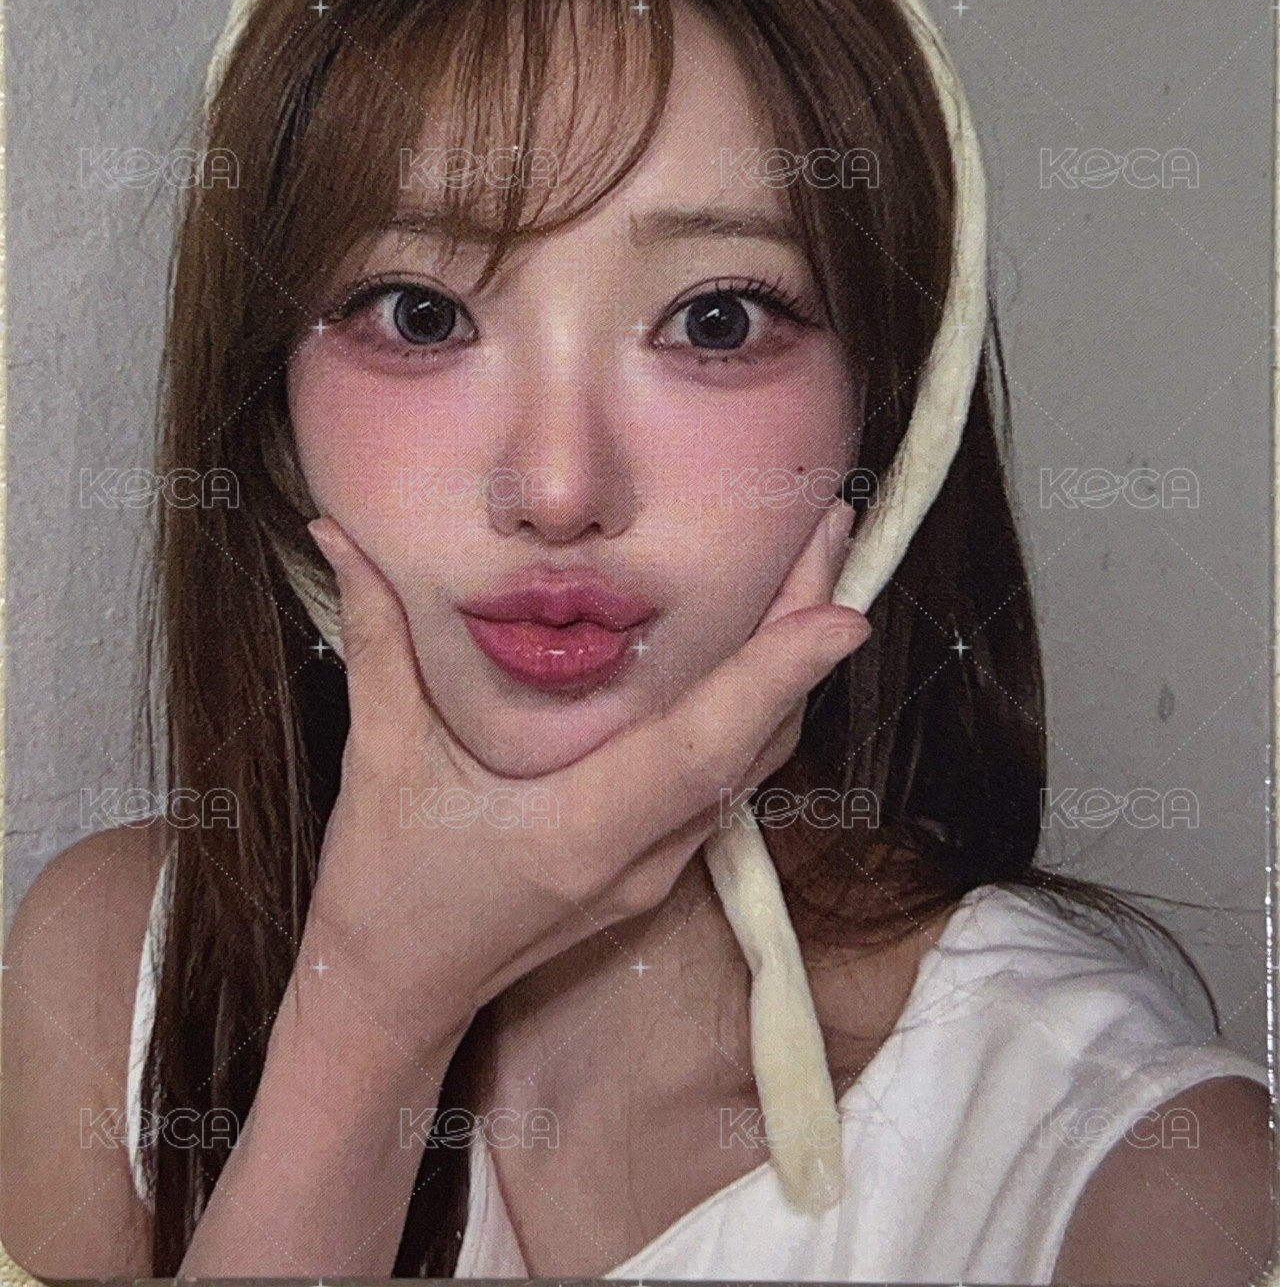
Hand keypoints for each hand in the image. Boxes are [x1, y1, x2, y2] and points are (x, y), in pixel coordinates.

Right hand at [300, 500, 868, 1049]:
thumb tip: (338, 533)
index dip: (775, 680)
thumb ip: (374, 639)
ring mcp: (657, 866)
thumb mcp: (375, 757)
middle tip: (829, 529)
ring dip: (791, 668)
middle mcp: (638, 854)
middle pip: (754, 742)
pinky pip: (730, 776)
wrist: (392, 996)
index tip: (842, 616)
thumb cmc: (382, 888)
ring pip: (755, 761)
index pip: (701, 749)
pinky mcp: (657, 862)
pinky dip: (758, 705)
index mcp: (577, 832)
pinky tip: (761, 644)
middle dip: (802, 635)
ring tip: (812, 565)